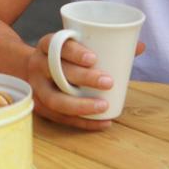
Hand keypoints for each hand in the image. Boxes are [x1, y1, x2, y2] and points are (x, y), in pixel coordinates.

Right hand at [26, 34, 145, 131]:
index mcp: (47, 46)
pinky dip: (82, 122)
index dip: (73, 52)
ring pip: (55, 99)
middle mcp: (38, 66)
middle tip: (108, 82)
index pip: (56, 45)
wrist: (29, 70)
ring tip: (103, 106)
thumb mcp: (75, 46)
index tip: (94, 58)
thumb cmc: (62, 58)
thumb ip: (106, 45)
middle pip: (57, 72)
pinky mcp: (40, 107)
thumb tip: (140, 46)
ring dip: (80, 105)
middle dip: (83, 78)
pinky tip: (102, 123)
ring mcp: (36, 88)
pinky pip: (60, 118)